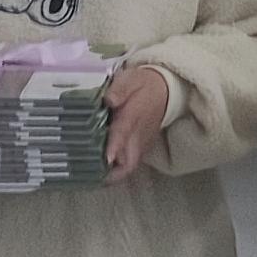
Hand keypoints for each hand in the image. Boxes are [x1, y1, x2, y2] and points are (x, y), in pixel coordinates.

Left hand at [100, 64, 172, 182]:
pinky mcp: (141, 147)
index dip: (115, 146)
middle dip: (112, 174)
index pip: (124, 133)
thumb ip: (120, 89)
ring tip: (90, 176)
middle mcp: (138, 135)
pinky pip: (129, 163)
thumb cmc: (143, 85)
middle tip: (89, 176)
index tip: (107, 158)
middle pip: (130, 163)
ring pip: (129, 166)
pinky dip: (115, 170)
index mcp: (134, 116)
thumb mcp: (132, 79)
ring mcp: (141, 143)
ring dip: (112, 175)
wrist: (167, 90)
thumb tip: (108, 99)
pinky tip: (98, 168)